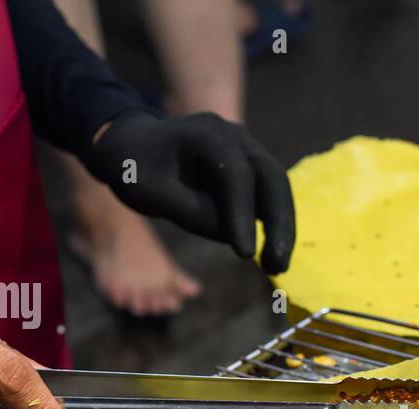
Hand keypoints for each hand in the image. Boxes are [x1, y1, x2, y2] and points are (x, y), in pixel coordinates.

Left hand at [84, 109, 295, 273]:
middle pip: (272, 176)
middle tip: (278, 265)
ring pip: (278, 187)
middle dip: (279, 222)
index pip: (235, 174)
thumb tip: (233, 235)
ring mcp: (247, 150)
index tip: (245, 254)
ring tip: (277, 266)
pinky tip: (271, 253)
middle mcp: (235, 136)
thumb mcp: (151, 193)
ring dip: (282, 226)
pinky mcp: (251, 168)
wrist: (135, 146)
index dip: (242, 214)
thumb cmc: (137, 168)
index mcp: (206, 134)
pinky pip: (269, 195)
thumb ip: (191, 212)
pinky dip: (274, 223)